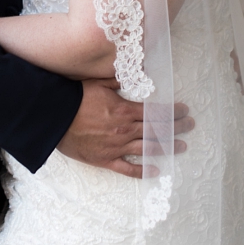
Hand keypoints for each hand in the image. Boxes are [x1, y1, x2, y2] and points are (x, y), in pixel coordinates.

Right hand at [58, 80, 190, 178]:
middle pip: (156, 130)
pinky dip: (142, 170)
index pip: (155, 112)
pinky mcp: (105, 160)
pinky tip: (156, 170)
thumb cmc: (75, 99)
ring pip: (147, 149)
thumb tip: (134, 73)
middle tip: (190, 126)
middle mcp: (124, 130)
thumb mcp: (99, 83)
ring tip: (181, 147)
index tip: (184, 110)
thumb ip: (119, 80)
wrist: (54, 119)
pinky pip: (127, 168)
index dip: (172, 112)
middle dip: (176, 128)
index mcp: (125, 111)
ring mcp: (116, 147)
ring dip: (166, 147)